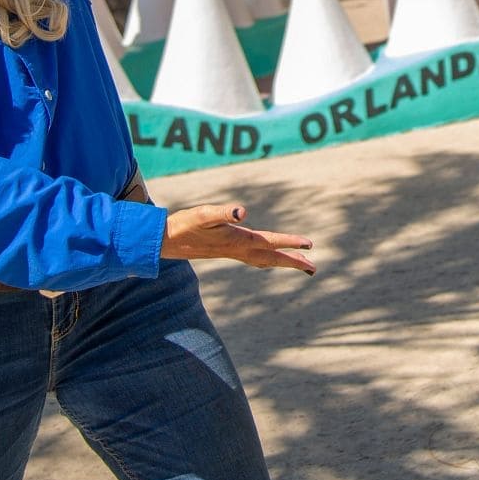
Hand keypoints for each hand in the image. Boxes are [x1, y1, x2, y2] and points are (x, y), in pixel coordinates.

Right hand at [160, 202, 315, 274]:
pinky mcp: (227, 251)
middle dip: (293, 262)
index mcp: (237, 240)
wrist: (164, 241)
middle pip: (272, 258)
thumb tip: (241, 211)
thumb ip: (223, 212)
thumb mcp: (203, 213)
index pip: (270, 241)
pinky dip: (267, 259)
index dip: (290, 242)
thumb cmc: (184, 225)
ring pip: (264, 260)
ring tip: (300, 265)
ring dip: (283, 262)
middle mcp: (238, 249)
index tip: (310, 245)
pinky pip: (255, 258)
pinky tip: (269, 258)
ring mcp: (233, 252)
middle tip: (314, 268)